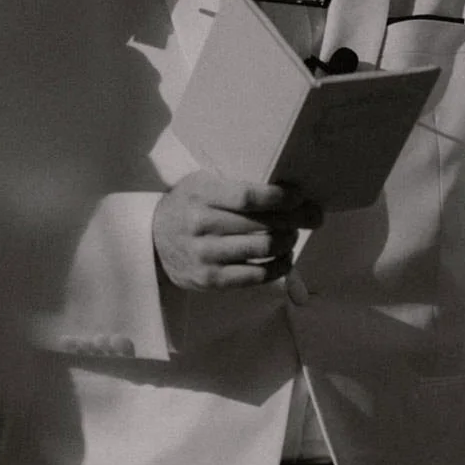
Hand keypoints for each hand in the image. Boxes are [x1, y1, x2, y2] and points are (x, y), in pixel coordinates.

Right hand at [152, 173, 321, 290]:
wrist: (151, 241)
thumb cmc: (187, 206)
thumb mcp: (201, 184)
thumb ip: (235, 185)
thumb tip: (287, 190)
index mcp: (200, 195)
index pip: (247, 198)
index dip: (279, 197)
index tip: (299, 195)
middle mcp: (201, 225)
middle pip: (262, 225)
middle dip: (295, 219)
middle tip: (312, 215)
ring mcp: (205, 256)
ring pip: (263, 249)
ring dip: (288, 242)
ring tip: (294, 235)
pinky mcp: (210, 280)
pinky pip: (256, 276)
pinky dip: (279, 266)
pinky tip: (285, 257)